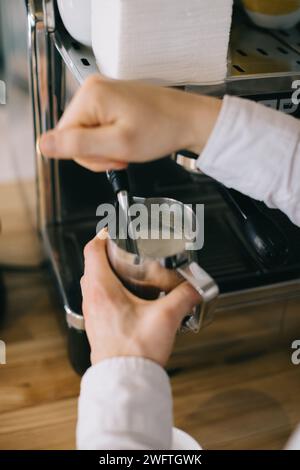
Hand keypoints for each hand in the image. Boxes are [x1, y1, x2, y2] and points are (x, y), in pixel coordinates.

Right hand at [39, 75, 221, 171]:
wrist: (189, 120)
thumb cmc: (162, 129)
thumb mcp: (118, 145)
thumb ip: (78, 146)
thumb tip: (42, 145)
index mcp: (90, 95)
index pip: (63, 136)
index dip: (86, 156)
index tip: (112, 157)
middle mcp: (92, 89)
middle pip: (74, 135)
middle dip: (97, 153)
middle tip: (122, 154)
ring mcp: (102, 94)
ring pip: (86, 135)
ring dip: (105, 149)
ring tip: (128, 147)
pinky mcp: (110, 101)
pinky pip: (98, 128)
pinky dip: (111, 141)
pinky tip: (127, 140)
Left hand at [81, 234, 200, 366]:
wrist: (125, 381)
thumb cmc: (135, 352)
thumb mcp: (166, 317)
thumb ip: (185, 296)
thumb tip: (195, 287)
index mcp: (102, 289)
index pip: (92, 250)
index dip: (102, 236)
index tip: (113, 231)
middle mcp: (92, 299)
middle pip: (92, 264)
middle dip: (108, 253)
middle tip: (125, 250)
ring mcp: (92, 313)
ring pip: (93, 282)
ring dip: (107, 273)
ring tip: (128, 272)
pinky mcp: (97, 325)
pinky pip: (97, 298)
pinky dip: (109, 291)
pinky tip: (129, 300)